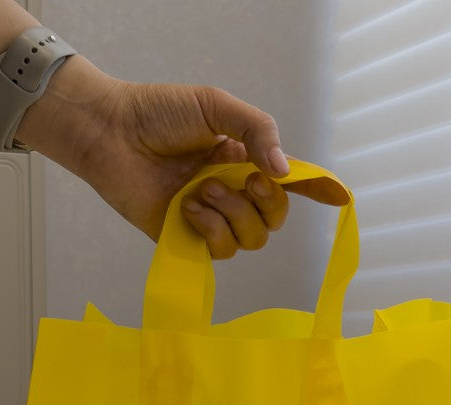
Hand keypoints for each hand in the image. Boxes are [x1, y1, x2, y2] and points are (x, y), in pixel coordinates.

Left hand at [17, 57, 348, 257]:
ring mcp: (210, 218)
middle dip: (268, 204)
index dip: (315, 191)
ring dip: (233, 214)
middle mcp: (231, 193)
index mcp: (243, 161)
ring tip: (201, 189)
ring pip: (251, 239)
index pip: (287, 183)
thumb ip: (258, 131)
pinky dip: (211, 229)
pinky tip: (187, 206)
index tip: (338, 197)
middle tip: (244, 181)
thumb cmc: (159, 113)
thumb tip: (284, 173)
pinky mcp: (187, 239)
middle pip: (275, 219)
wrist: (112, 132)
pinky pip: (221, 252)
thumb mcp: (216, 108)